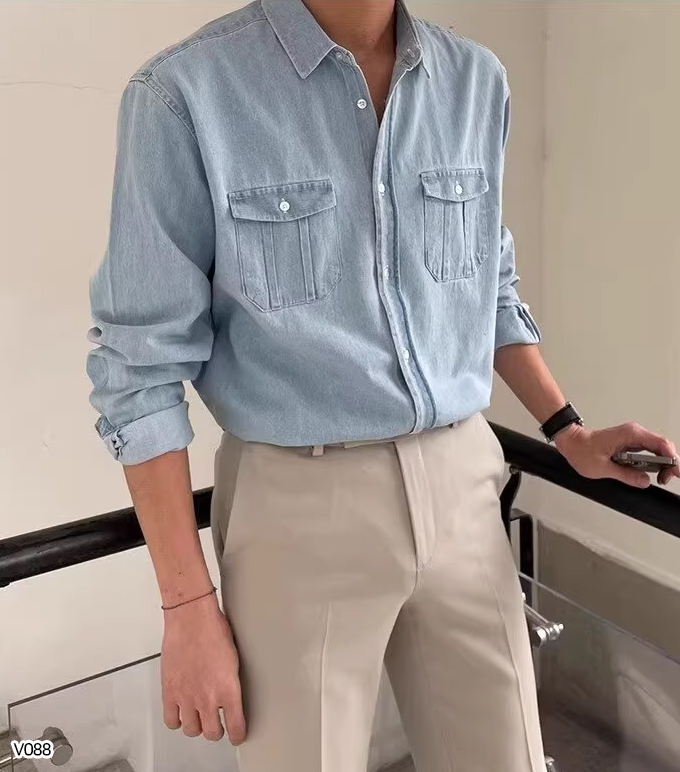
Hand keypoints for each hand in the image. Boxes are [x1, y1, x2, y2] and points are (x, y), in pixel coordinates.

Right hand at [161, 593, 245, 744]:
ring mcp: (187, 696)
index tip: (237, 735)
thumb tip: (230, 694)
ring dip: (196, 725)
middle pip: (212, 733)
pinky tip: (181, 711)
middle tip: (218, 723)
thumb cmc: (213, 629)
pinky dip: (177, 719)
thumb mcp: (233, 658)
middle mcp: (208, 697)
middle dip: (217, 730)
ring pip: (191, 730)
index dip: (237, 735)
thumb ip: (230, 682)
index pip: (236, 727)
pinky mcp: (170, 692)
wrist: (191, 617)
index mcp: (228, 689)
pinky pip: (171, 720)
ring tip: (199, 716)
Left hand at [555, 421, 679, 487]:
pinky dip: (653, 461)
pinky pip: (647, 450)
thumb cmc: (581, 450)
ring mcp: (632, 437)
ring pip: (656, 448)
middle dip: (669, 463)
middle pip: (662, 446)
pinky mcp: (628, 442)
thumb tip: (644, 481)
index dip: (672, 458)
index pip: (661, 444)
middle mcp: (633, 432)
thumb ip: (626, 475)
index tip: (676, 472)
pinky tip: (653, 472)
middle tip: (667, 479)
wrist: (570, 441)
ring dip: (662, 463)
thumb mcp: (603, 468)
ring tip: (662, 478)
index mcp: (630, 434)